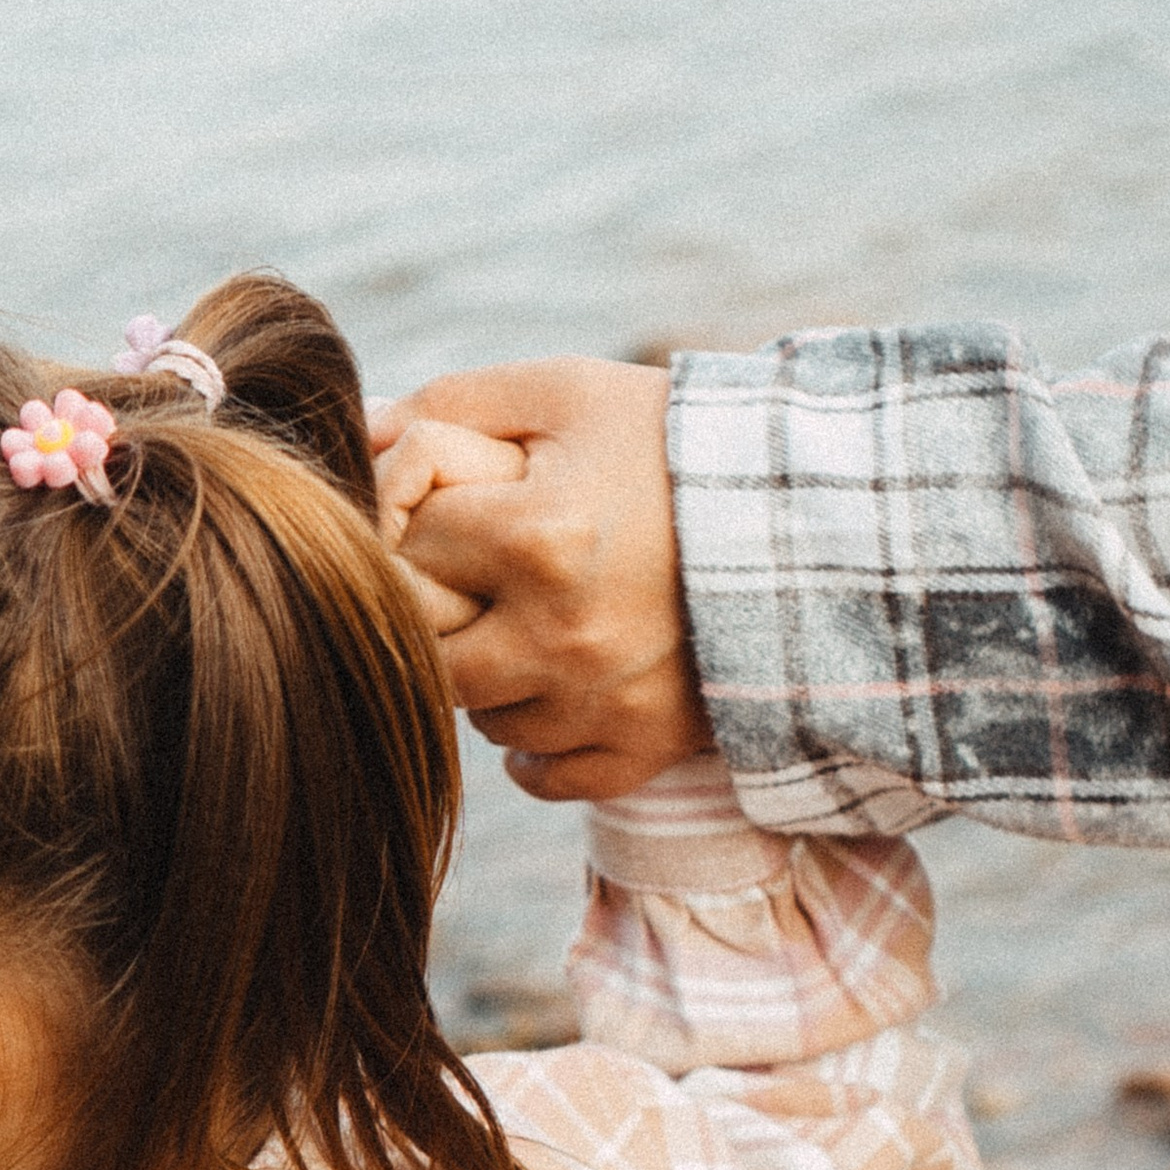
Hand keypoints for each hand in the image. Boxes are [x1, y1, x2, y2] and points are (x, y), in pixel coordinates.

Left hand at [368, 359, 711, 799]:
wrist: (810, 517)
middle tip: (479, 574)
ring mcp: (604, 701)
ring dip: (487, 674)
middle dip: (441, 608)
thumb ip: (455, 405)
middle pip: (429, 649)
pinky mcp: (644, 745)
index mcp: (539, 539)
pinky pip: (546, 775)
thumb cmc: (677, 442)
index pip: (409, 546)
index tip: (458, 507)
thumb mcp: (569, 394)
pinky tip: (547, 694)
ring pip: (481, 716)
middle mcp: (563, 634)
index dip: (421, 521)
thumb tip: (360, 437)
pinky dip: (532, 747)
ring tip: (527, 621)